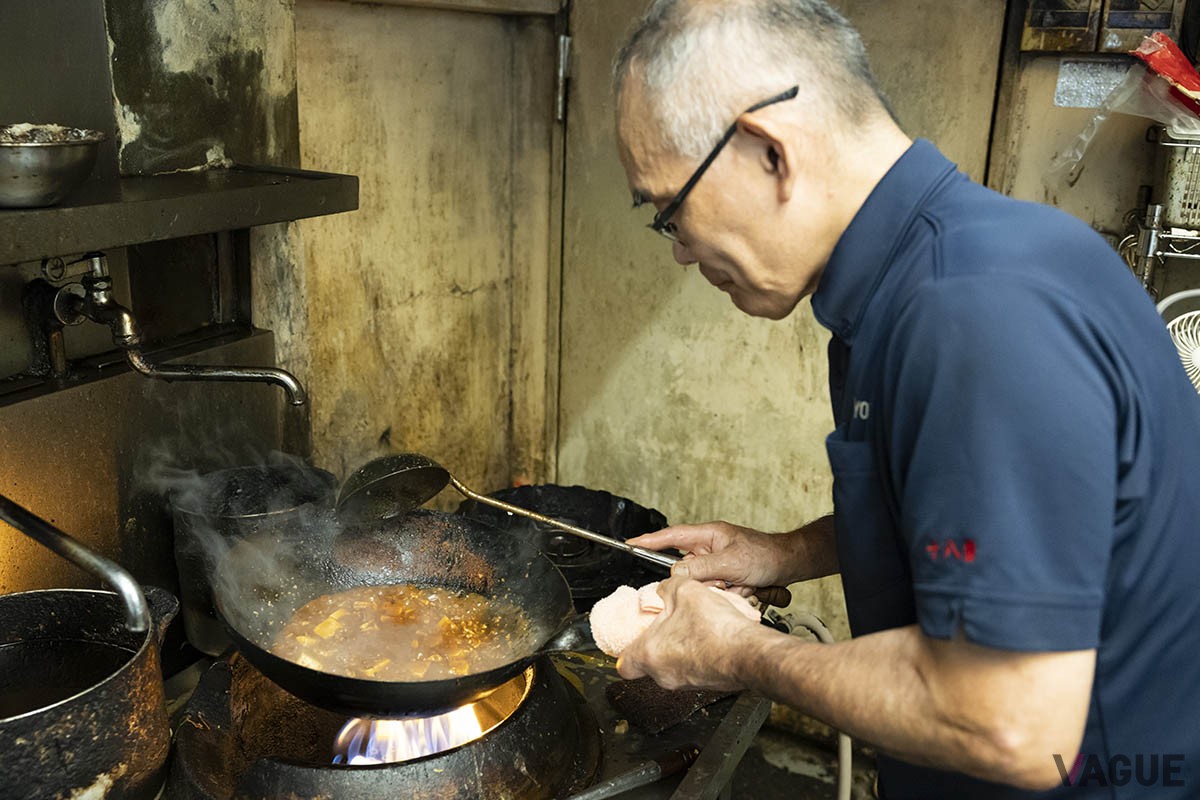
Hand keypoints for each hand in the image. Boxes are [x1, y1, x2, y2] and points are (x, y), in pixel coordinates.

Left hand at [615, 575, 763, 690]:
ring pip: (673, 665)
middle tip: (667, 624)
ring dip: (680, 646)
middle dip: (658, 641)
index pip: (623, 665)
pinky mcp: (707, 684)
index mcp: (649, 654)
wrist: (750, 653)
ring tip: (693, 625)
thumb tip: (665, 589)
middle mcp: (665, 675)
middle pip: (650, 662)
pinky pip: (695, 668)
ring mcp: (686, 683)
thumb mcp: (686, 591)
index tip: (630, 639)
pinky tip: (710, 636)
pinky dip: (699, 654)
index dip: (624, 650)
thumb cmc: (716, 630)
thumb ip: (668, 588)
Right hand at [627, 521, 798, 596]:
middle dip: (708, 582)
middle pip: (688, 571)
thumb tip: (676, 574)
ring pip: (704, 586)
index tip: (629, 544)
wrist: (790, 565)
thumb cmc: (766, 554)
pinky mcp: (726, 578)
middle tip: (727, 582)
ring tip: (743, 584)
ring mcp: (717, 565)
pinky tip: (747, 590)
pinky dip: (732, 595)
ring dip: (724, 591)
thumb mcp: (732, 562)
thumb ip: (702, 568)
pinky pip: (717, 594)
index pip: (672, 536)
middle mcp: (709, 549)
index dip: (649, 540)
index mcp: (708, 536)